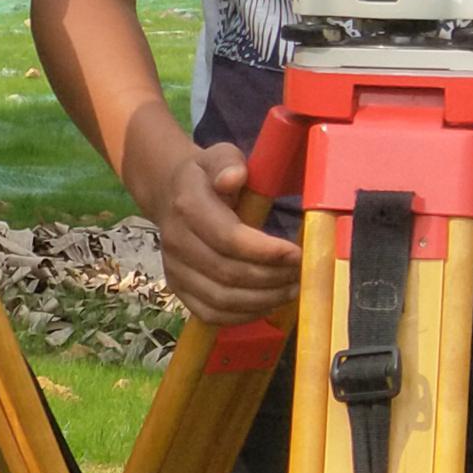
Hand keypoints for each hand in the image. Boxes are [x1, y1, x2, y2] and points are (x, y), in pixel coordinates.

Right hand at [127, 132, 301, 326]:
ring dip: (262, 301)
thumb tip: (233, 178)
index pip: (229, 238)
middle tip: (301, 275)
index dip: (266, 252)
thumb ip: (229, 163)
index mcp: (188, 206)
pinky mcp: (178, 288)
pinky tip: (267, 304)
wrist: (171, 194)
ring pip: (220, 299)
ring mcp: (174, 269)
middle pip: (228, 273)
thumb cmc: (207, 176)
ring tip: (290, 290)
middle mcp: (176, 241)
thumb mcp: (220, 156)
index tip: (297, 254)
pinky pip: (210, 314)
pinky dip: (242, 316)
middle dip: (271, 279)